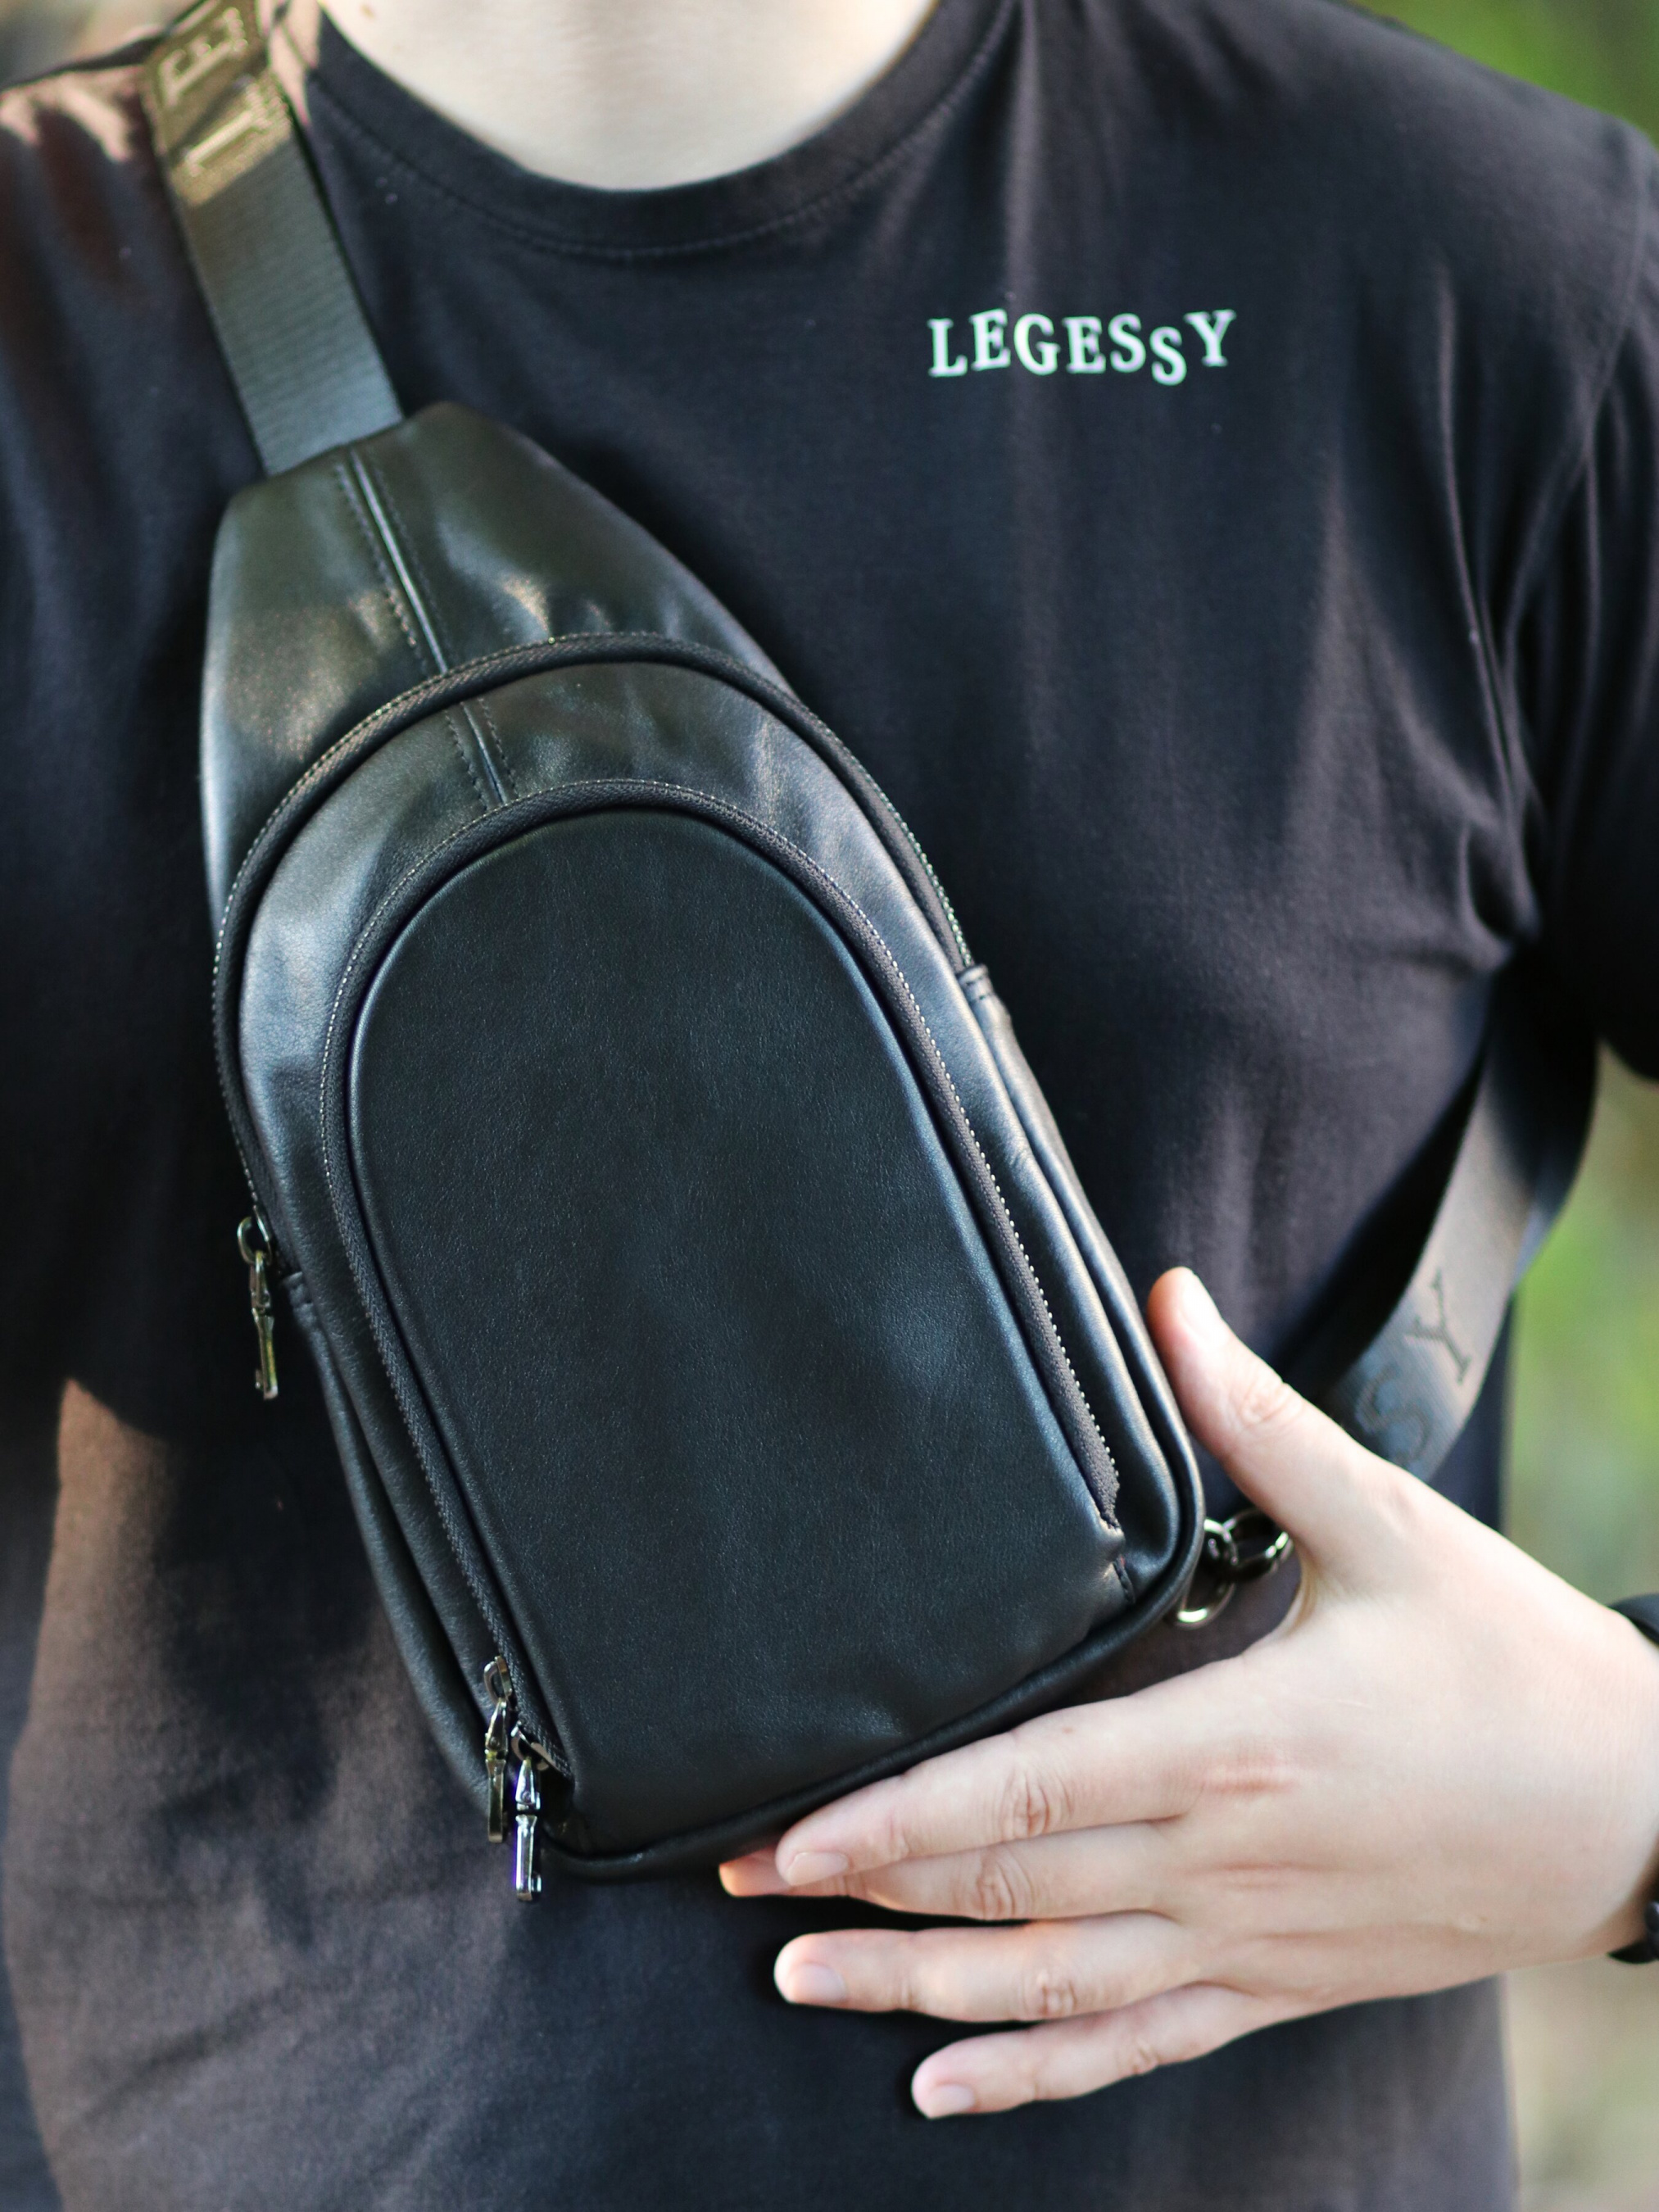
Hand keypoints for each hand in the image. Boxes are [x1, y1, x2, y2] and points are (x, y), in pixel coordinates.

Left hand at [721, 1268, 1658, 2116]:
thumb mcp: (1390, 1525)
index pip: (1028, 1790)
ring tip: (799, 1987)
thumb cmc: (1513, 1663)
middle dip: (864, 1894)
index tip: (790, 1833)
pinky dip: (1034, 2072)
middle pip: (1008, 1891)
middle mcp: (1222, 1860)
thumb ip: (1259, 1420)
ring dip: (915, 1992)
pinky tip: (946, 2087)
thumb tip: (1169, 1300)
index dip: (897, 1818)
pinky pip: (1136, 2045)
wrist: (1640, 1811)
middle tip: (741, 1886)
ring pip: (1050, 1986)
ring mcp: (1247, 1941)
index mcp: (1236, 1742)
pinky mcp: (1278, 1984)